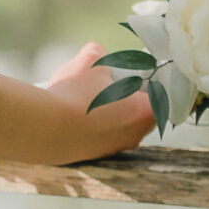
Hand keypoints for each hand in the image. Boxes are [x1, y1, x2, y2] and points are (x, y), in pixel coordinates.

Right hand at [42, 40, 153, 160]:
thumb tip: (97, 51)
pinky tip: (75, 116)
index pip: (162, 97)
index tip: (134, 78)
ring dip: (110, 114)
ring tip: (87, 101)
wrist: (46, 129)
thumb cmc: (74, 95)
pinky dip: (94, 127)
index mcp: (145, 112)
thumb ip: (97, 53)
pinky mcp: (97, 157)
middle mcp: (137, 135)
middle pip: (142, 113)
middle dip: (128, 99)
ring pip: (122, 127)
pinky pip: (103, 138)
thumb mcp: (86, 63)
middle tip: (110, 86)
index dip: (149, 85)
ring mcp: (117, 148)